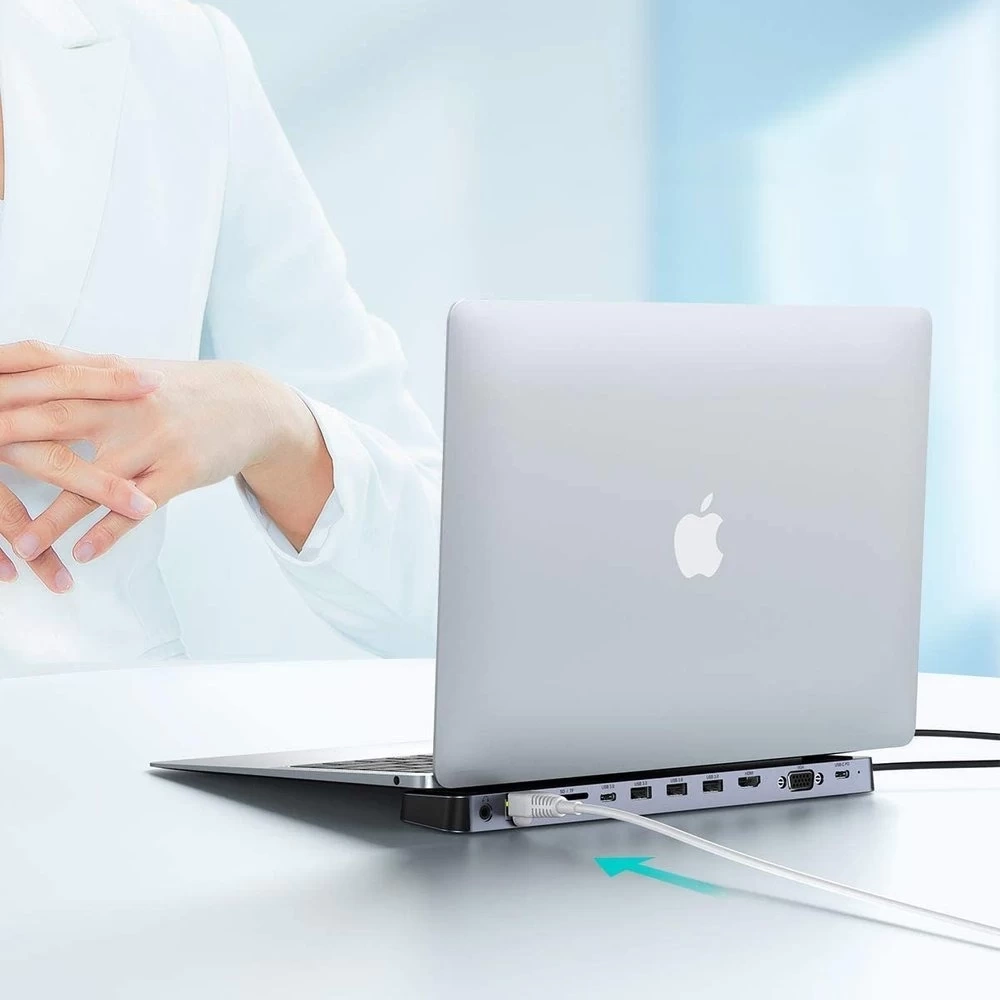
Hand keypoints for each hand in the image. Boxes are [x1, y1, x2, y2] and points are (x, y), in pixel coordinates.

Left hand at [2, 349, 331, 566]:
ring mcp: (155, 439)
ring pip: (95, 480)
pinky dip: (109, 532)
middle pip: (55, 422)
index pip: (40, 378)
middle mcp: (128, 404)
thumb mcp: (130, 374)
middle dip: (7, 444)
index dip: (2, 393)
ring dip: (55, 517)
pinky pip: (140, 507)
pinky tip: (84, 553)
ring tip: (22, 545)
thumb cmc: (183, 392)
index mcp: (107, 376)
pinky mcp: (181, 471)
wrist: (252, 405)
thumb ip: (77, 375)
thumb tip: (18, 369)